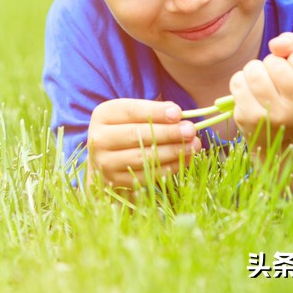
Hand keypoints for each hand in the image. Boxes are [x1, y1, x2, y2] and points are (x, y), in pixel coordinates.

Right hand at [86, 98, 200, 188]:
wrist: (106, 159)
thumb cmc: (126, 130)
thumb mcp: (133, 115)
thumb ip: (153, 112)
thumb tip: (178, 115)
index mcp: (103, 115)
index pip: (131, 111)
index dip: (155, 112)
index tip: (178, 113)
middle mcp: (99, 139)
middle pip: (137, 135)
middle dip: (168, 133)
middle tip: (191, 130)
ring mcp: (105, 163)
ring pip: (143, 157)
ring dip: (172, 151)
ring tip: (193, 145)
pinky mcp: (116, 182)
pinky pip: (147, 175)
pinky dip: (169, 168)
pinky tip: (184, 159)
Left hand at [229, 32, 292, 154]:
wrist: (279, 137)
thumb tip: (275, 44)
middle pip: (275, 64)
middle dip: (272, 63)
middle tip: (276, 77)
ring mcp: (275, 117)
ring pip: (254, 70)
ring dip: (255, 70)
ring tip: (262, 83)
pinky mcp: (250, 118)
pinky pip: (238, 81)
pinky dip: (242, 81)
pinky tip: (251, 93)